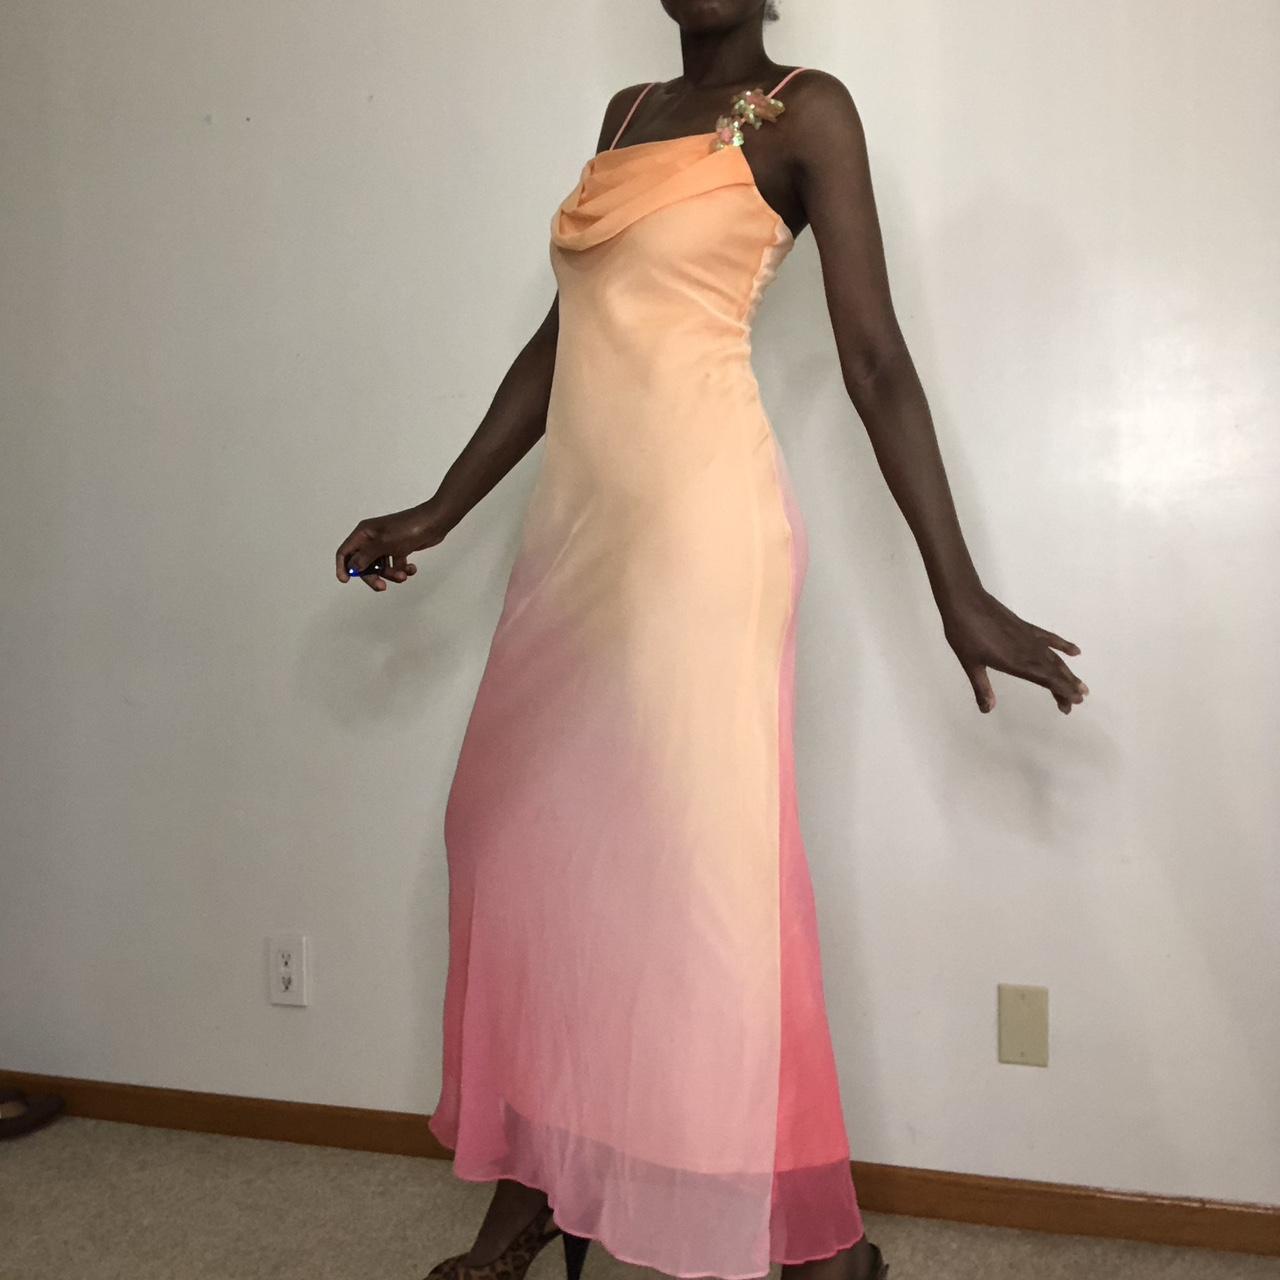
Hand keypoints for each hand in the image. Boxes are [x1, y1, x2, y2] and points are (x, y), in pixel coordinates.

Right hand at [334, 502, 444, 592]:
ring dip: (392, 574)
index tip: (346, 580)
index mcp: (364, 533)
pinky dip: (402, 569)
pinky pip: (395, 564)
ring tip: (404, 575)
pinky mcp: (399, 548)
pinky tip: (411, 568)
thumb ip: (366, 556)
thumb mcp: (384, 544)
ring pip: (381, 567)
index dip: (343, 567)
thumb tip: (352, 567)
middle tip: (381, 587)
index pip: (345, 552)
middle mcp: (372, 539)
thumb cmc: (409, 528)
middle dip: (372, 576)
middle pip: (363, 564)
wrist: (434, 522)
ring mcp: (386, 544)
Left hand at [941, 589, 1088, 714]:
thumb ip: (981, 687)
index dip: (1062, 690)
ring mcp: (1029, 637)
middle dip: (1068, 686)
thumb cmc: (964, 634)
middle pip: (1054, 671)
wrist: (965, 602)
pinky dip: (1063, 645)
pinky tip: (1075, 651)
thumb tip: (988, 709)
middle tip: (1079, 701)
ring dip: (1068, 671)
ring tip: (1081, 685)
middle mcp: (1028, 650)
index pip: (1046, 679)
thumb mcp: (970, 664)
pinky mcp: (1026, 627)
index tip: (1075, 702)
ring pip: (1054, 657)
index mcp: (1016, 662)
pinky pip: (1049, 638)